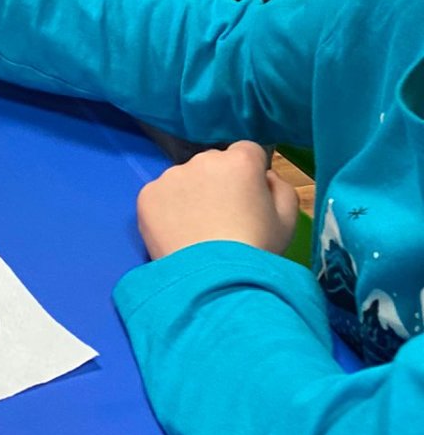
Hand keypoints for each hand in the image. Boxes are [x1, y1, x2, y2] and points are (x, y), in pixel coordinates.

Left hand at [136, 141, 298, 261]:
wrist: (214, 282)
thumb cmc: (257, 251)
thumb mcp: (287, 220)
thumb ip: (280, 187)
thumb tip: (264, 176)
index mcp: (240, 161)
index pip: (247, 152)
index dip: (250, 173)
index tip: (248, 197)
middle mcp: (203, 160)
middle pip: (213, 164)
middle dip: (219, 182)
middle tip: (222, 218)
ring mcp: (171, 176)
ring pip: (185, 179)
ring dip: (191, 195)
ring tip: (198, 230)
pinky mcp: (147, 195)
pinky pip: (161, 196)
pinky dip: (167, 210)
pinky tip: (178, 234)